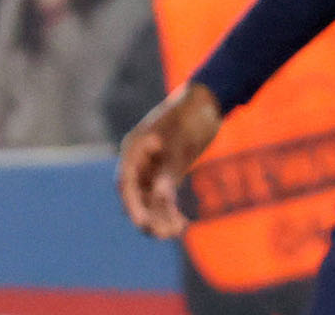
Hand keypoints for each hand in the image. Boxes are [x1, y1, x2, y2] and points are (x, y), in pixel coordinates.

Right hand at [115, 82, 220, 238]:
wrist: (208, 101)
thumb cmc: (190, 116)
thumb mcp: (180, 144)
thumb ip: (168, 171)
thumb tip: (159, 198)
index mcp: (135, 148)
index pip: (126, 182)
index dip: (132, 204)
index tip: (141, 223)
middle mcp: (139, 159)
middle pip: (136, 195)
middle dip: (147, 215)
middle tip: (163, 233)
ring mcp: (153, 166)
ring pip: (149, 199)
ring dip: (160, 216)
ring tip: (177, 230)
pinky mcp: (167, 171)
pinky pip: (163, 196)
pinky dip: (170, 210)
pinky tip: (183, 223)